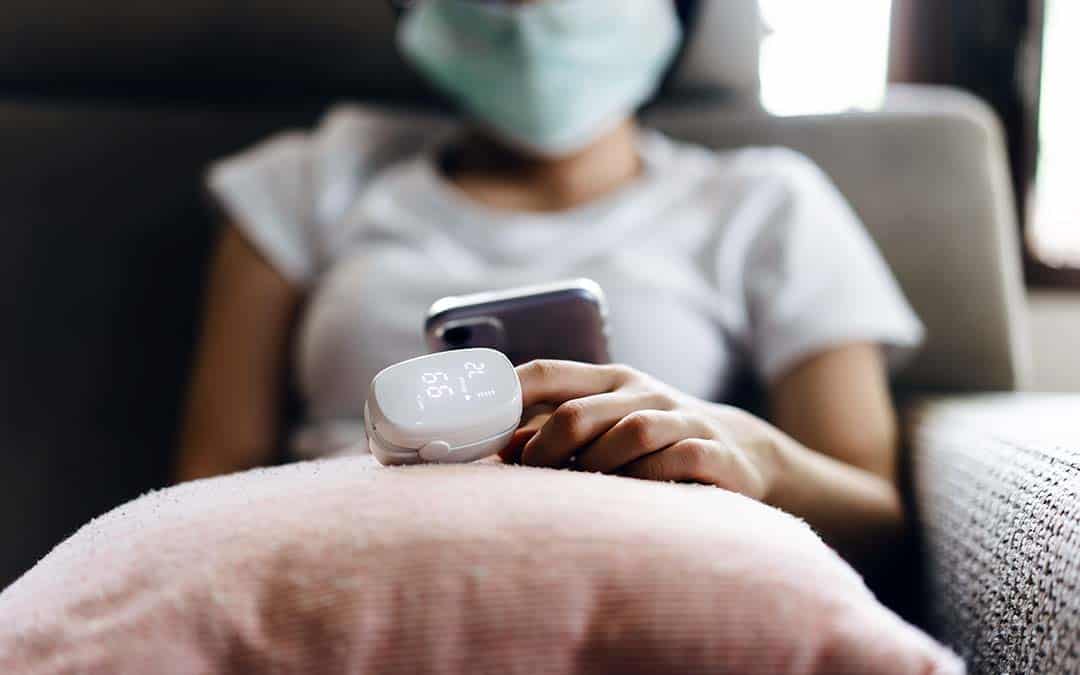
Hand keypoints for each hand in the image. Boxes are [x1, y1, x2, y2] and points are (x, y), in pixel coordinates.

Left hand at [501, 361, 779, 500]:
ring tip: (586, 490)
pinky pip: (676, 460)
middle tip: (532, 475)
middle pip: (580, 411)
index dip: (508, 392)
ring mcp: (681, 419)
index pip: (548, 372)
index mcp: (609, 381)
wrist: (743, 450)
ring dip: (598, 465)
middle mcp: (643, 393)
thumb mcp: (608, 424)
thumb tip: (500, 447)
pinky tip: (638, 498)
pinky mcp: (714, 452)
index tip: (476, 421)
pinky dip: (650, 479)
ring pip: (630, 433)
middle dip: (546, 447)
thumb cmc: (654, 440)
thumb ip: (556, 431)